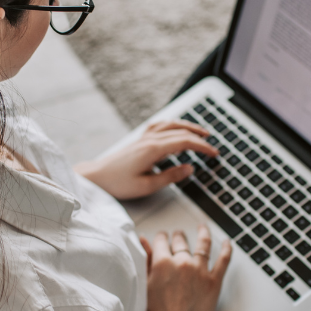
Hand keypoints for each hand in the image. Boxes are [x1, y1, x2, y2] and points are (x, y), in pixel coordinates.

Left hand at [75, 120, 217, 199]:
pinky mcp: (139, 140)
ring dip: (188, 126)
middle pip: (180, 131)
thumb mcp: (147, 186)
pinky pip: (160, 125)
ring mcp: (144, 137)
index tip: (214, 153)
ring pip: (170, 125)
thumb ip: (171, 176)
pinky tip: (176, 128)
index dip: (202, 147)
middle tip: (213, 145)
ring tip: (201, 132)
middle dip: (199, 137)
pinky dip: (173, 124)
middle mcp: (149, 139)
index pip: (185, 142)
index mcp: (153, 149)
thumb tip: (190, 168)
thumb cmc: (118, 183)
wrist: (96, 177)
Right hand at [139, 225, 231, 310]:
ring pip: (203, 245)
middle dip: (178, 237)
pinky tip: (227, 243)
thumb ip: (145, 260)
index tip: (162, 238)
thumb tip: (143, 241)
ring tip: (202, 229)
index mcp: (162, 263)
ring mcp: (200, 271)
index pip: (161, 241)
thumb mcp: (145, 285)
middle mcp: (182, 262)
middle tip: (178, 236)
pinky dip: (227, 249)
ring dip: (203, 233)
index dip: (161, 238)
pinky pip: (223, 260)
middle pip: (181, 241)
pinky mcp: (214, 282)